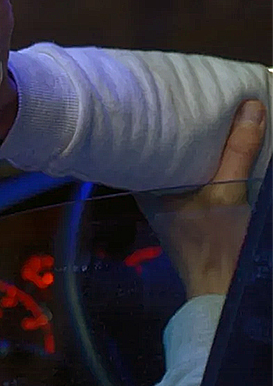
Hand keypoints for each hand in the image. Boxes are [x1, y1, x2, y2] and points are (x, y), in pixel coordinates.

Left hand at [146, 100, 266, 298]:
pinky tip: (213, 147)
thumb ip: (238, 151)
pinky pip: (188, 176)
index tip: (153, 95)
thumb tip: (250, 106)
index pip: (135, 146)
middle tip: (183, 95)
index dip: (143, 121)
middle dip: (170, 128)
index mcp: (146, 186)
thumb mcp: (229, 191)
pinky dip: (200, 161)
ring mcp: (167, 203)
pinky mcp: (185, 211)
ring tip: (199, 113)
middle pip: (156, 152)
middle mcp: (150, 192)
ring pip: (173, 164)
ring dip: (187, 145)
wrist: (222, 289)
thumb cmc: (216, 242)